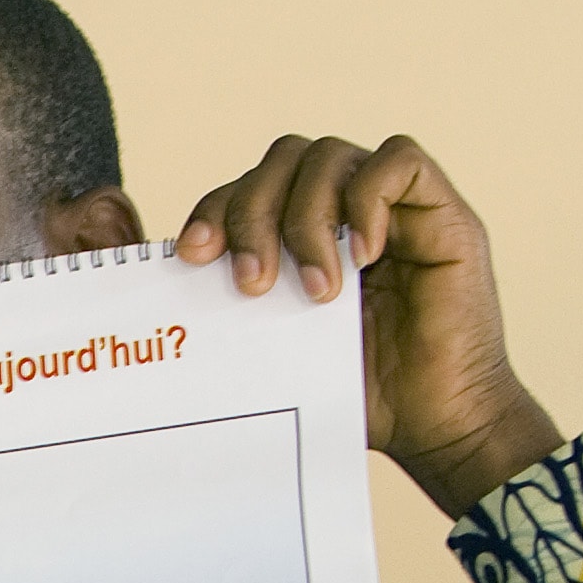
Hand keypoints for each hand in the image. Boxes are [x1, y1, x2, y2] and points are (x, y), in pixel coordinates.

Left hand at [174, 136, 561, 516]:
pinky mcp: (442, 215)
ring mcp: (392, 209)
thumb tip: (140, 285)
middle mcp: (342, 211)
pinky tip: (363, 258)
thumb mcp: (265, 349)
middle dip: (251, 213)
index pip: (245, 187)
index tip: (192, 257)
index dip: (213, 209)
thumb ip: (220, 310)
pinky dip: (368, 200)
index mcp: (295, 236)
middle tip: (251, 283)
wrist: (431, 426)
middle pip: (282, 160)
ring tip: (313, 290)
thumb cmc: (348, 392)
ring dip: (306, 217)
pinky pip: (399, 163)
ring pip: (329, 156)